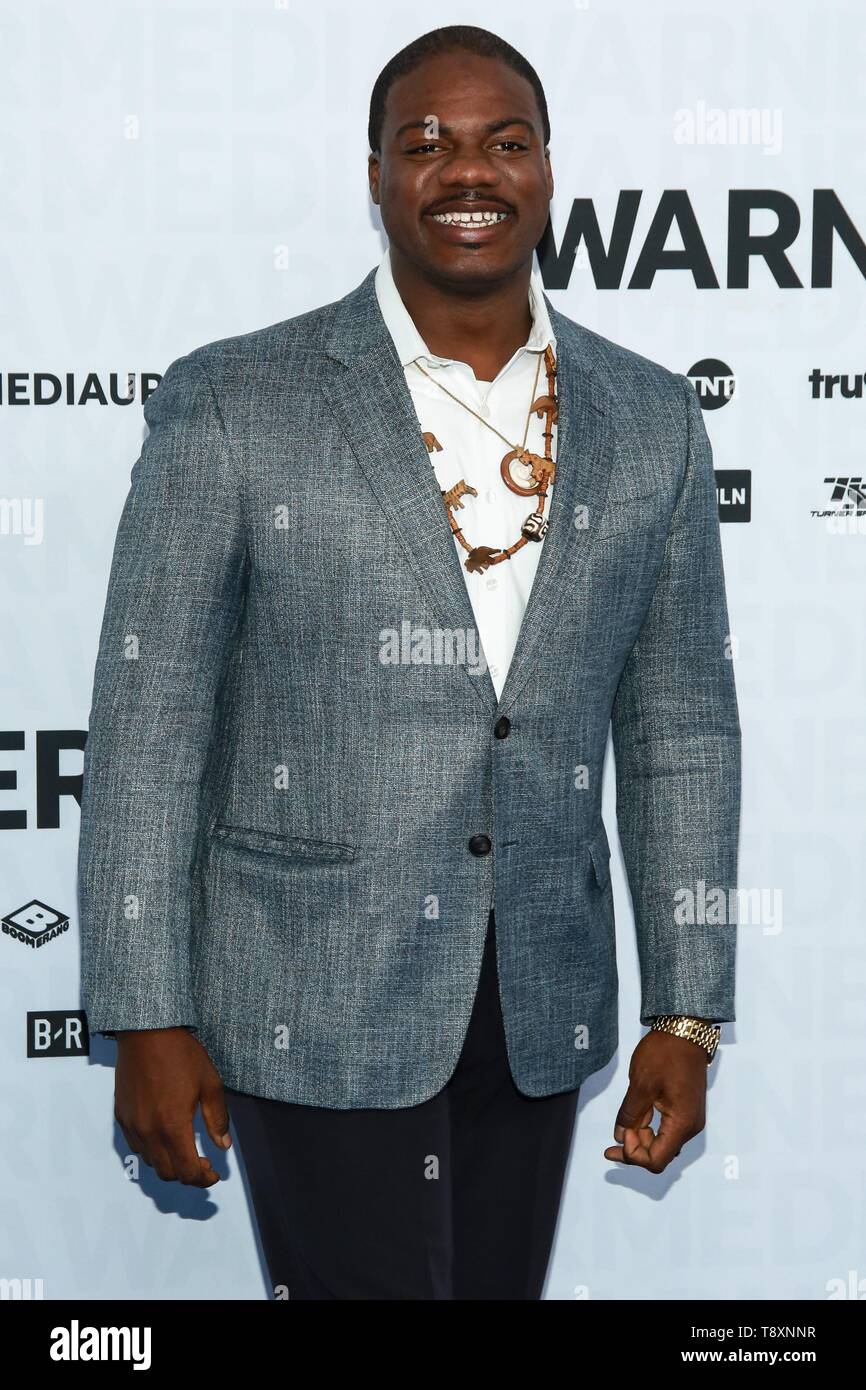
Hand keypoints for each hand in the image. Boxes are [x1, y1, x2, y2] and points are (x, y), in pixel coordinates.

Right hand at [114, 1027, 230, 1186]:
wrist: (146, 1033)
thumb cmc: (181, 1054)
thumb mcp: (209, 1084)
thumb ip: (216, 1119)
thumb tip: (223, 1146)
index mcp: (173, 1126)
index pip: (187, 1172)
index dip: (203, 1179)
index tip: (214, 1175)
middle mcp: (149, 1132)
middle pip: (168, 1174)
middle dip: (188, 1175)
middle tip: (203, 1164)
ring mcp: (132, 1126)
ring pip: (151, 1162)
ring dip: (170, 1164)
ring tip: (186, 1151)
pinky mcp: (121, 1117)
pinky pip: (136, 1147)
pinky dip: (153, 1152)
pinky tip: (165, 1137)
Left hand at [604, 1030, 707, 1172]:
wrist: (685, 1032)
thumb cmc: (665, 1054)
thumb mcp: (641, 1085)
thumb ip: (630, 1115)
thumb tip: (620, 1137)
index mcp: (682, 1124)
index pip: (656, 1160)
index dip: (634, 1155)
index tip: (621, 1134)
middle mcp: (690, 1127)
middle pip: (660, 1155)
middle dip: (634, 1150)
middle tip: (612, 1141)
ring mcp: (689, 1119)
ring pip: (662, 1144)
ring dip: (641, 1141)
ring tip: (623, 1126)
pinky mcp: (686, 1110)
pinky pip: (666, 1130)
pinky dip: (649, 1131)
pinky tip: (634, 1122)